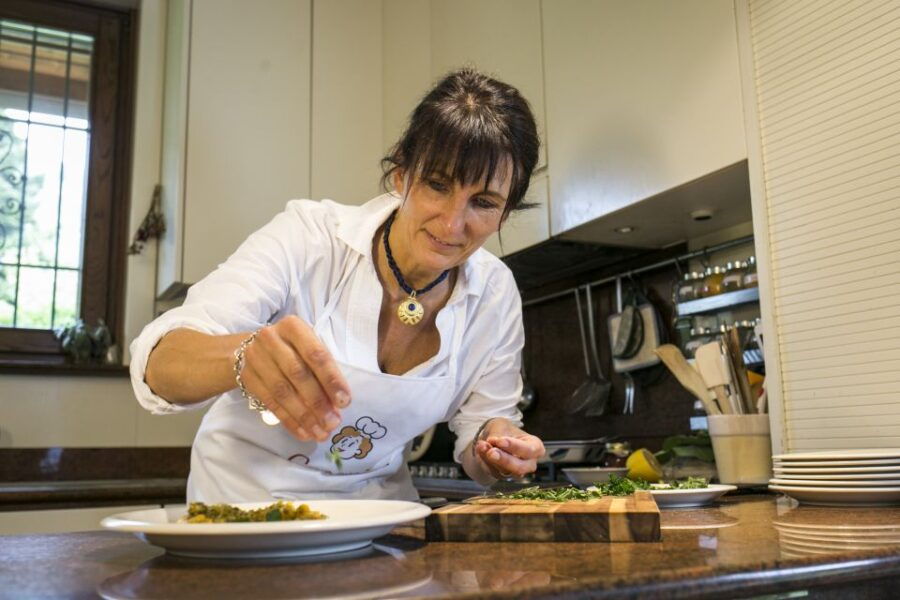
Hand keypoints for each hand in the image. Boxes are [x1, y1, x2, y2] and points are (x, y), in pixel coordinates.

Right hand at [239, 315, 350, 441]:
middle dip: (318, 402)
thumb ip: (323, 370)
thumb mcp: (308, 347)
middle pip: (298, 375)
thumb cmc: (292, 348)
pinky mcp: (247, 377)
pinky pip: (270, 403)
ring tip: (320, 432)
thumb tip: (338, 403)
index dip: (331, 379)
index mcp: (293, 327)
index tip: (344, 401)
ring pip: (282, 392)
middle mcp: (271, 338)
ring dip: (304, 416)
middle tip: (332, 422)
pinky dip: (289, 421)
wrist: (255, 348)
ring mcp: (255, 357)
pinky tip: (303, 432)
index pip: (316, 355)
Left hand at [473, 419, 544, 478]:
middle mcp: (529, 463)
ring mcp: (516, 472)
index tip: (500, 441)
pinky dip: (485, 461)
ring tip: (481, 446)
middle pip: (520, 467)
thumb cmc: (505, 430)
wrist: (494, 438)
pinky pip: (493, 472)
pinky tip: (480, 450)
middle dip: (504, 460)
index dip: (514, 446)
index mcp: (536, 446)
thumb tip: (490, 443)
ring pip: (505, 471)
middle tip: (491, 452)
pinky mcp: (503, 476)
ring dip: (491, 459)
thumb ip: (497, 435)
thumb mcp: (502, 426)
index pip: (529, 450)